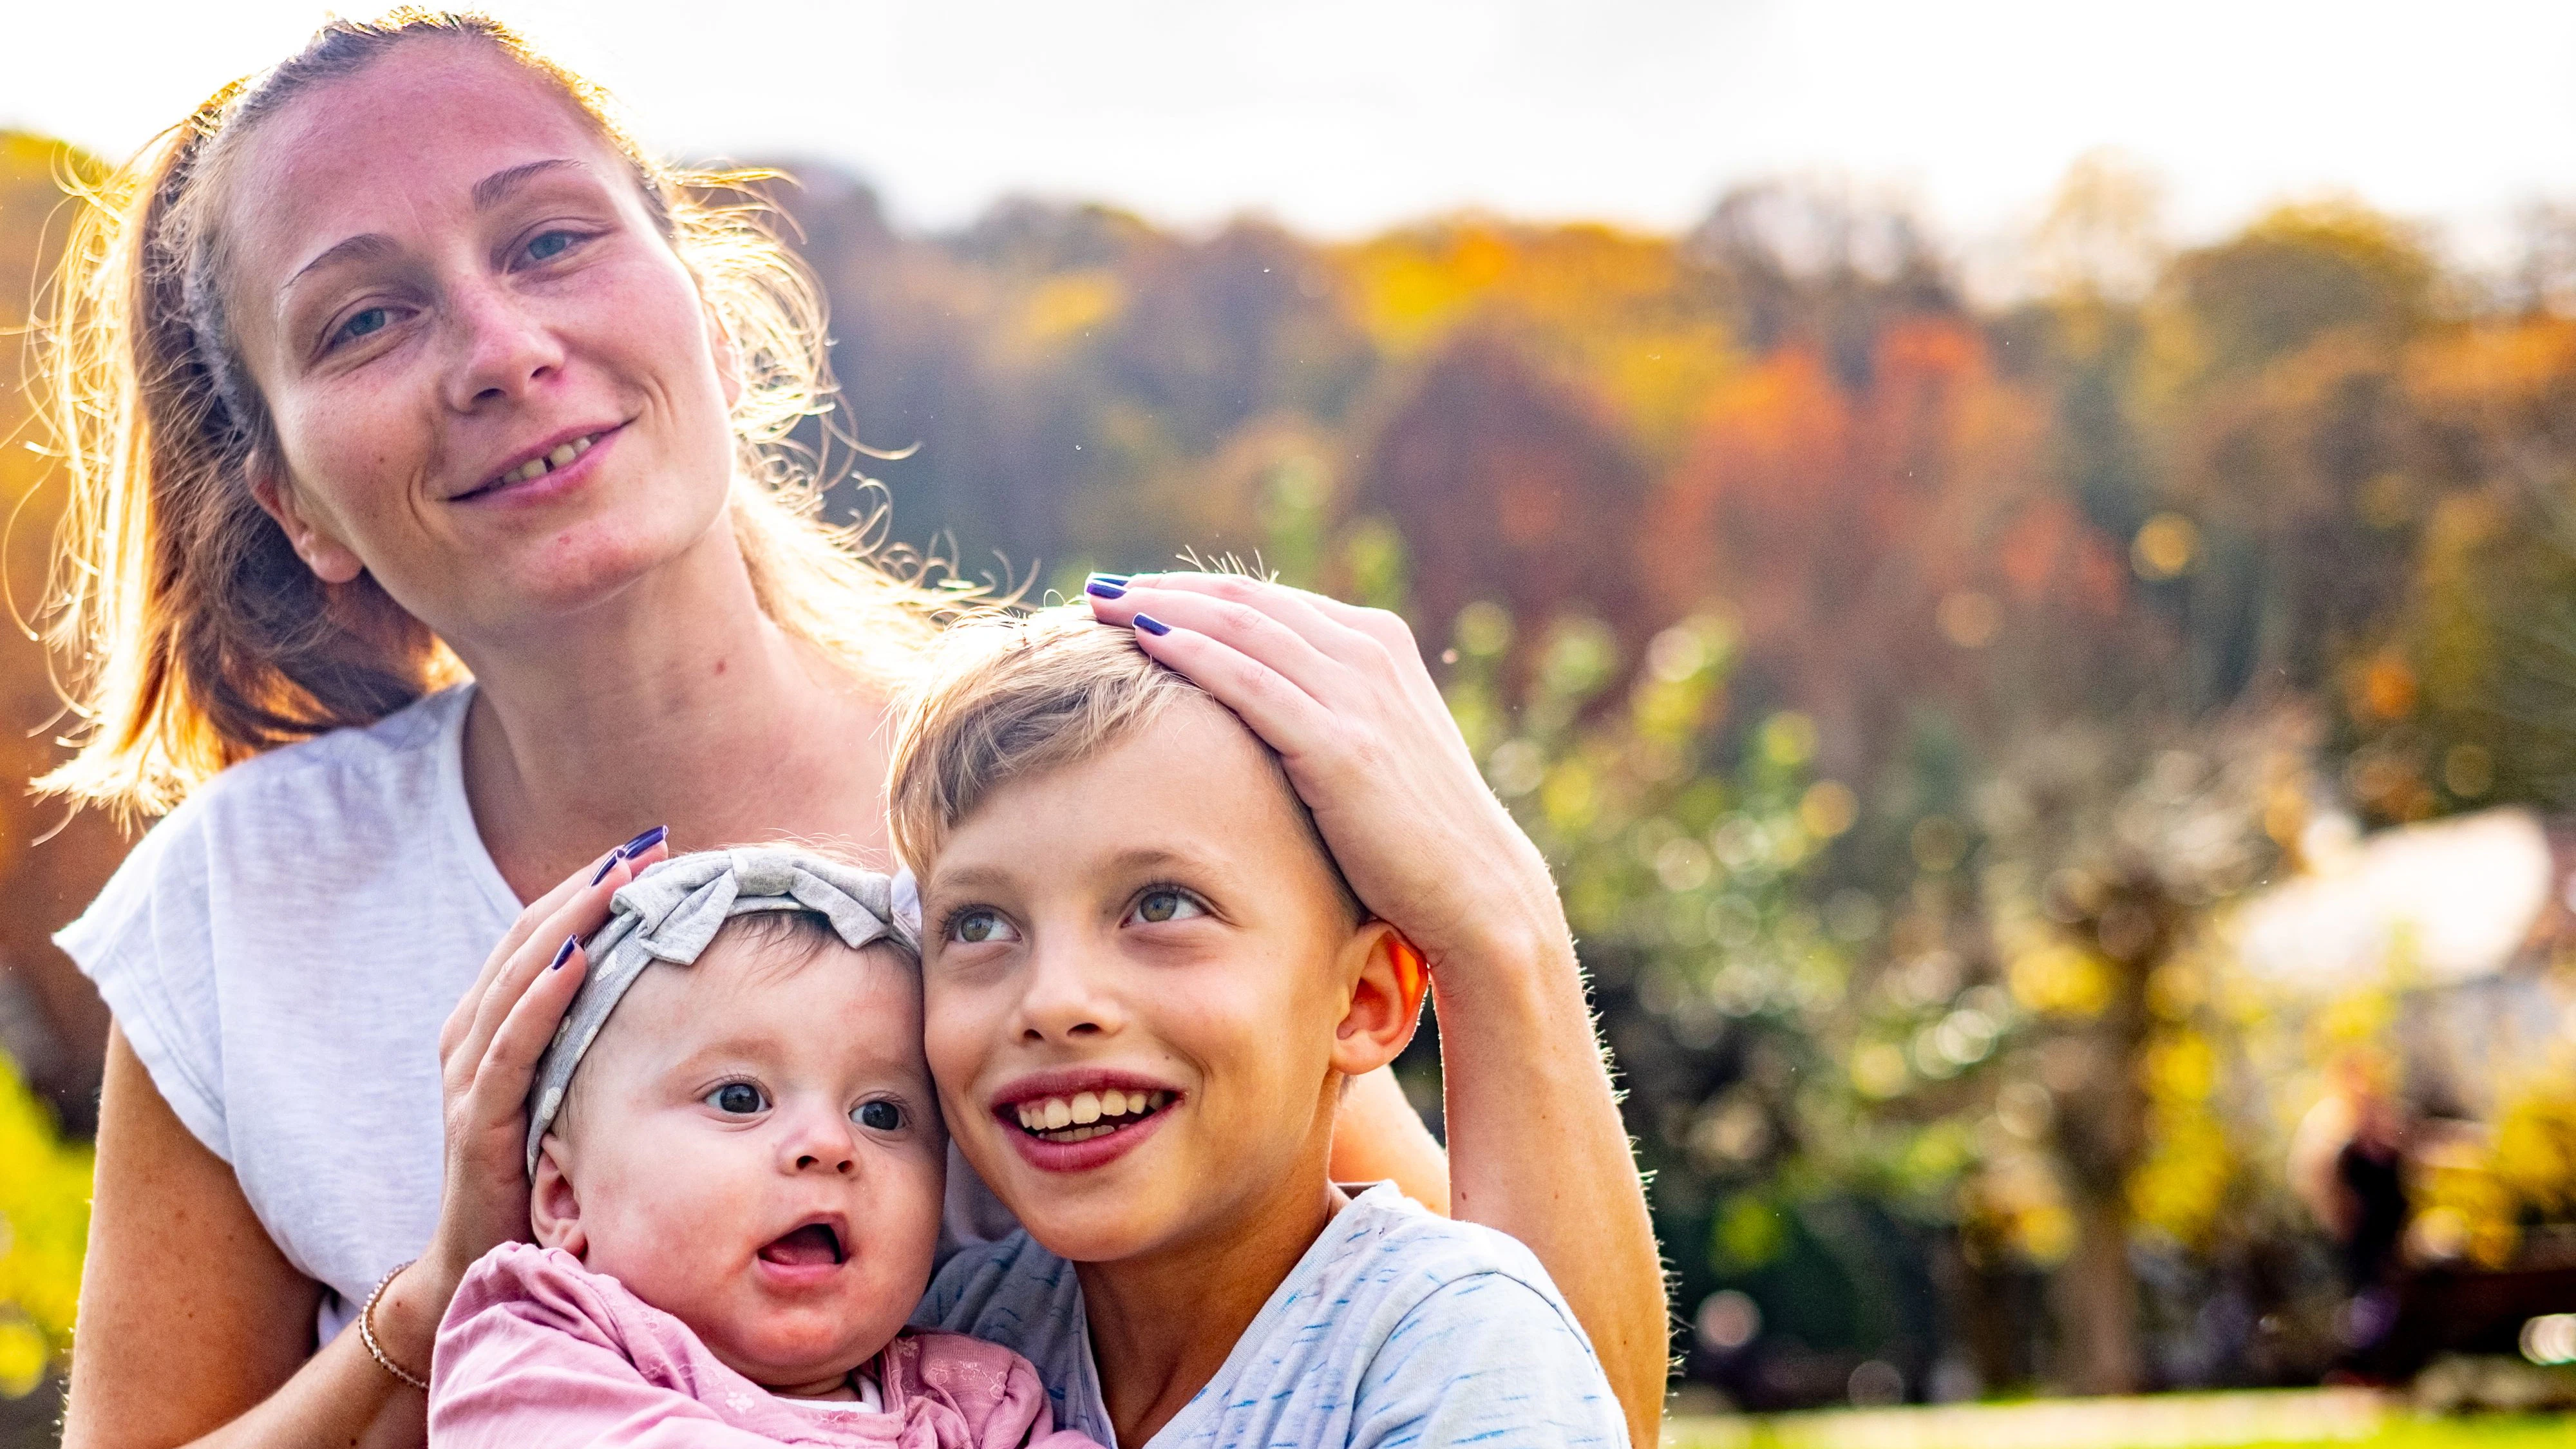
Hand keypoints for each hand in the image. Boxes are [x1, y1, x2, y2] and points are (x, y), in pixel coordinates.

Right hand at [421, 830, 669, 1291]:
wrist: (477, 1263)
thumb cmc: (534, 1171)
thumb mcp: (567, 1092)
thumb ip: (591, 1041)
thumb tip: (664, 988)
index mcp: (492, 1025)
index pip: (539, 936)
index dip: (588, 889)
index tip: (649, 850)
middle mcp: (471, 1040)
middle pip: (527, 941)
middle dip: (587, 889)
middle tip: (648, 845)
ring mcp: (467, 1078)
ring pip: (516, 980)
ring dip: (568, 923)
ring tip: (617, 880)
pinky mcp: (475, 1122)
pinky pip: (509, 1049)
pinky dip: (540, 999)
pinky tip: (576, 961)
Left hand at [1084, 574, 1565, 980]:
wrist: (1477, 893)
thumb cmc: (1414, 837)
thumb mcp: (1373, 749)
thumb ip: (1324, 711)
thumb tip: (1256, 710)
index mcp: (1376, 643)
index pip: (1265, 601)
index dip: (1192, 593)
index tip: (1132, 596)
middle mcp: (1369, 652)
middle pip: (1244, 601)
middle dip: (1164, 590)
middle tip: (1097, 589)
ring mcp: (1358, 693)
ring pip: (1239, 628)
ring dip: (1162, 608)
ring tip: (1098, 605)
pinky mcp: (1341, 744)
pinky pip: (1251, 683)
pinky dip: (1193, 653)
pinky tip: (1141, 641)